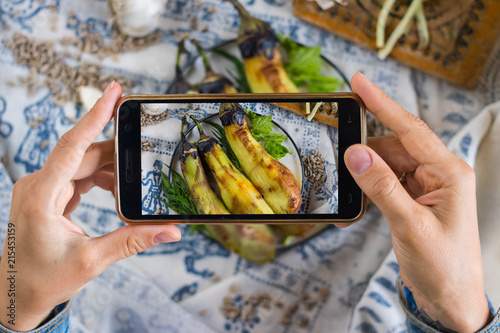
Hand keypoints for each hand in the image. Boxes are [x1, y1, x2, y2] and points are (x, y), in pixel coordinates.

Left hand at [0, 82, 180, 330]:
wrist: (16, 294)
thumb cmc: (43, 279)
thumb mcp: (92, 260)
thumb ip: (133, 241)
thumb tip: (169, 231)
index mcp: (41, 197)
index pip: (72, 146)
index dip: (95, 116)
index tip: (115, 93)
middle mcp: (38, 185)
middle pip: (84, 153)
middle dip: (117, 152)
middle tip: (146, 149)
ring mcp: (42, 188)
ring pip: (82, 163)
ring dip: (110, 169)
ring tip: (133, 182)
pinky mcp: (49, 195)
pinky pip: (78, 175)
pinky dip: (100, 179)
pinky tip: (117, 189)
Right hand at [342, 73, 489, 330]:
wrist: (449, 299)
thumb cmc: (443, 266)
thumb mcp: (410, 224)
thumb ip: (381, 186)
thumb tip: (355, 153)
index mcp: (448, 173)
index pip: (410, 129)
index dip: (382, 104)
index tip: (359, 83)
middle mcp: (437, 174)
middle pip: (393, 146)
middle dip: (366, 152)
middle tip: (339, 155)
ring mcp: (424, 187)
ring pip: (386, 164)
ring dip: (365, 176)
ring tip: (351, 194)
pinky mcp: (412, 200)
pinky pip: (384, 183)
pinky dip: (368, 191)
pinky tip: (359, 206)